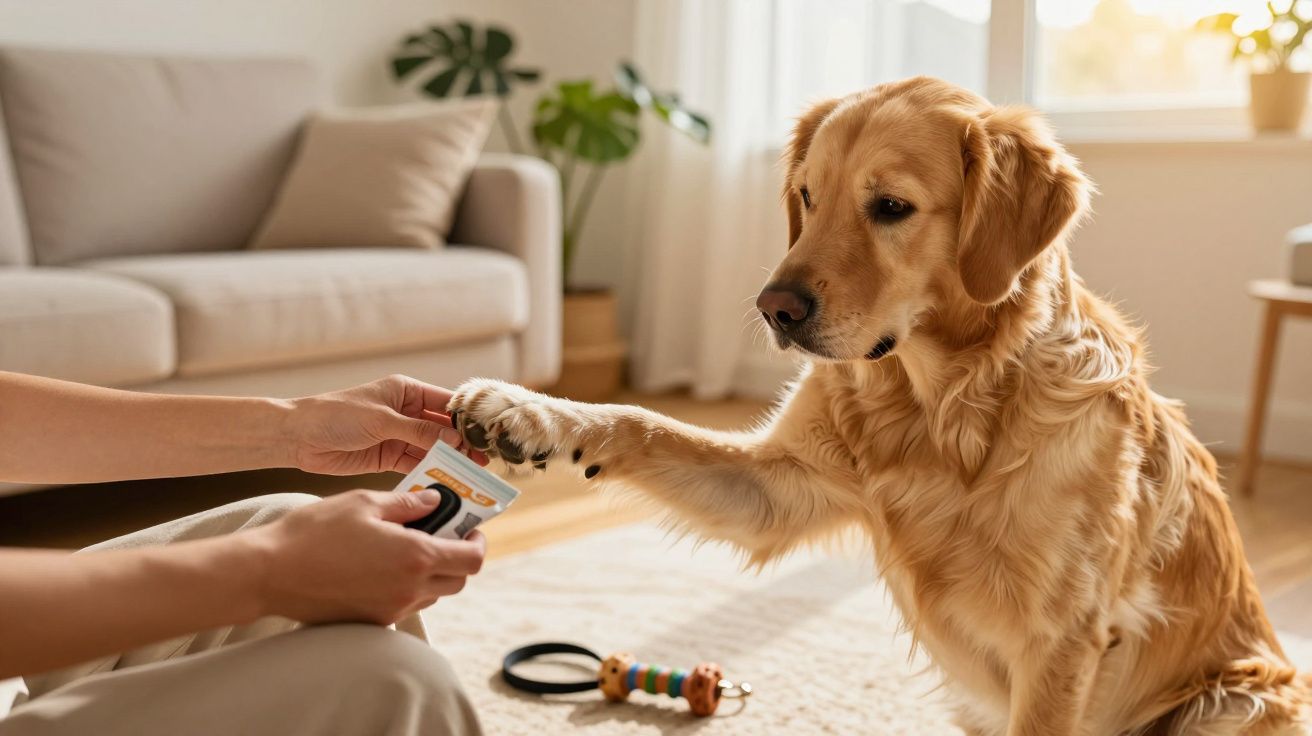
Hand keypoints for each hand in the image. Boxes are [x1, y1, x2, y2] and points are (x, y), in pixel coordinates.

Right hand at [250, 490, 486, 624]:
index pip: (472, 559)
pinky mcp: (371, 622)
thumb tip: (435, 501)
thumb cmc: (314, 532)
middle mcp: (409, 590)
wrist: (268, 573)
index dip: (478, 542)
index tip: (471, 529)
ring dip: (432, 573)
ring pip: (432, 595)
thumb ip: (408, 503)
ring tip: (407, 547)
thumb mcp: (364, 502)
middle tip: (443, 535)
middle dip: (459, 557)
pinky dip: (406, 587)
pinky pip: (404, 605)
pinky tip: (381, 566)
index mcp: (415, 557)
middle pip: (458, 581)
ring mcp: (390, 610)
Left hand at [287, 374, 485, 475]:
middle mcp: (407, 412)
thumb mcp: (382, 420)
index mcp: (407, 392)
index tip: (487, 432)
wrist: (299, 437)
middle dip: (463, 443)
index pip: (446, 403)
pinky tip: (446, 482)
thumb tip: (455, 441)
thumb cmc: (336, 415)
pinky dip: (430, 473)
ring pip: (432, 449)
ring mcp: (399, 436)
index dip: (467, 417)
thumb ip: (419, 432)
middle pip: (443, 429)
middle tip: (485, 461)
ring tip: (471, 475)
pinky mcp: (388, 457)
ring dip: (449, 461)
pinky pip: (416, 464)